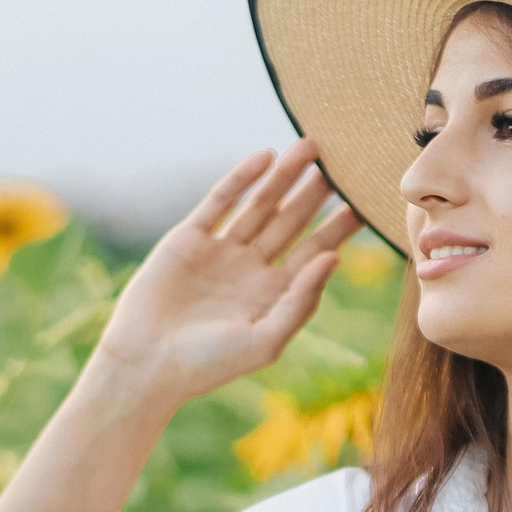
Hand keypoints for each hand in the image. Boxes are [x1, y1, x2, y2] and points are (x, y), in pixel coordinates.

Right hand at [85, 137, 362, 414]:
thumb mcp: (265, 339)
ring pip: (260, 205)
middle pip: (292, 222)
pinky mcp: (189, 238)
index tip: (365, 201)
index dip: (338, 228)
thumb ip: (301, 300)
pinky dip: (241, 179)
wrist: (146, 365)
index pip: (314, 252)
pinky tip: (264, 157)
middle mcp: (251, 269)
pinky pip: (220, 201)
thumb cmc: (209, 365)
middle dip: (316, 193)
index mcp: (273, 295)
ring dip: (284, 176)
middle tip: (346, 161)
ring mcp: (220, 251)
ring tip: (310, 146)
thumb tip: (334, 258)